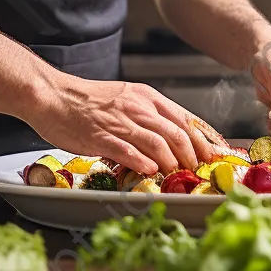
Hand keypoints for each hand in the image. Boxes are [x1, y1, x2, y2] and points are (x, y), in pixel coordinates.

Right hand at [28, 73, 224, 174]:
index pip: (186, 118)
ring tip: (177, 175)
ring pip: (159, 142)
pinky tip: (150, 172)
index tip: (217, 154)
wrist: (53, 95)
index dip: (205, 138)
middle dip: (194, 155)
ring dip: (172, 162)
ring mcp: (120, 121)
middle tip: (199, 171)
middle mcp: (138, 107)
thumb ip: (148, 115)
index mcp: (146, 96)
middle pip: (178, 132)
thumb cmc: (87, 101)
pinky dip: (143, 163)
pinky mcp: (101, 136)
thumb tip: (171, 138)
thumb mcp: (125, 98)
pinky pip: (128, 151)